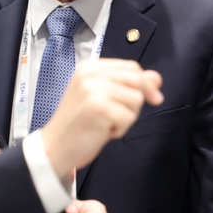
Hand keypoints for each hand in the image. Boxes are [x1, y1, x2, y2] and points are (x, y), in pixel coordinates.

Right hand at [41, 58, 162, 177]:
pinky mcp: (99, 107)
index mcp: (90, 67)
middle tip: (122, 116)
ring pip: (136, 99)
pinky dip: (120, 129)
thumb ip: (127, 84)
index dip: (146, 83)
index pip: (131, 67)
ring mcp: (93, 89)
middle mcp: (91, 74)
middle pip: (137, 80)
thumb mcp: (103, 97)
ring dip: (127, 117)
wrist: (55, 146)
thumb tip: (156, 78)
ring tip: (105, 122)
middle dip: (138, 101)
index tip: (153, 97)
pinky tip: (102, 131)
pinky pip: (129, 117)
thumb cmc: (79, 123)